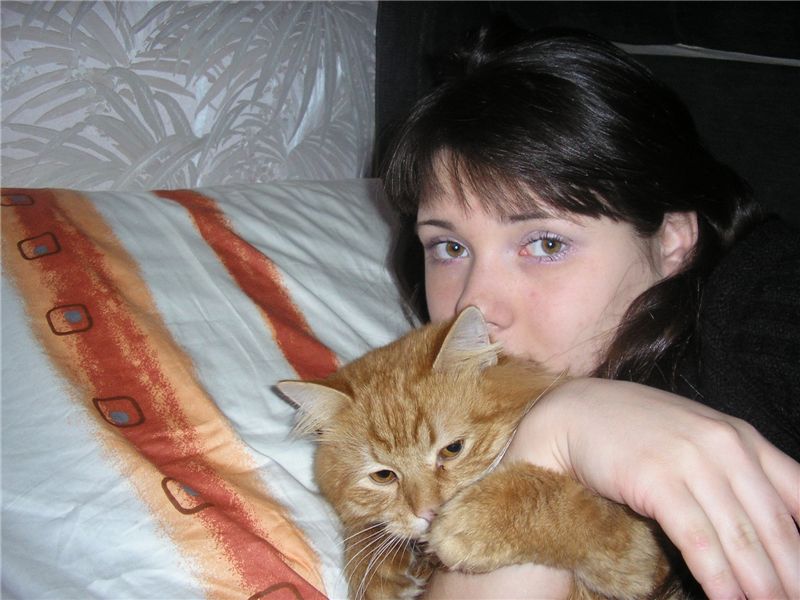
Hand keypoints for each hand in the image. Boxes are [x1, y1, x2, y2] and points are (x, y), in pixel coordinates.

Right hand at [509, 377, 799, 598]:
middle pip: (774, 526)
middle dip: (789, 574)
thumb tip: (773, 524)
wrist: (575, 412)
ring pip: (739, 537)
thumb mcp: (698, 439)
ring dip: (761, 585)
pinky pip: (697, 539)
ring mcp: (690, 460)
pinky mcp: (657, 479)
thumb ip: (737, 470)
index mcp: (742, 436)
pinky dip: (718, 577)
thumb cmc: (637, 431)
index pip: (798, 496)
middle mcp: (724, 445)